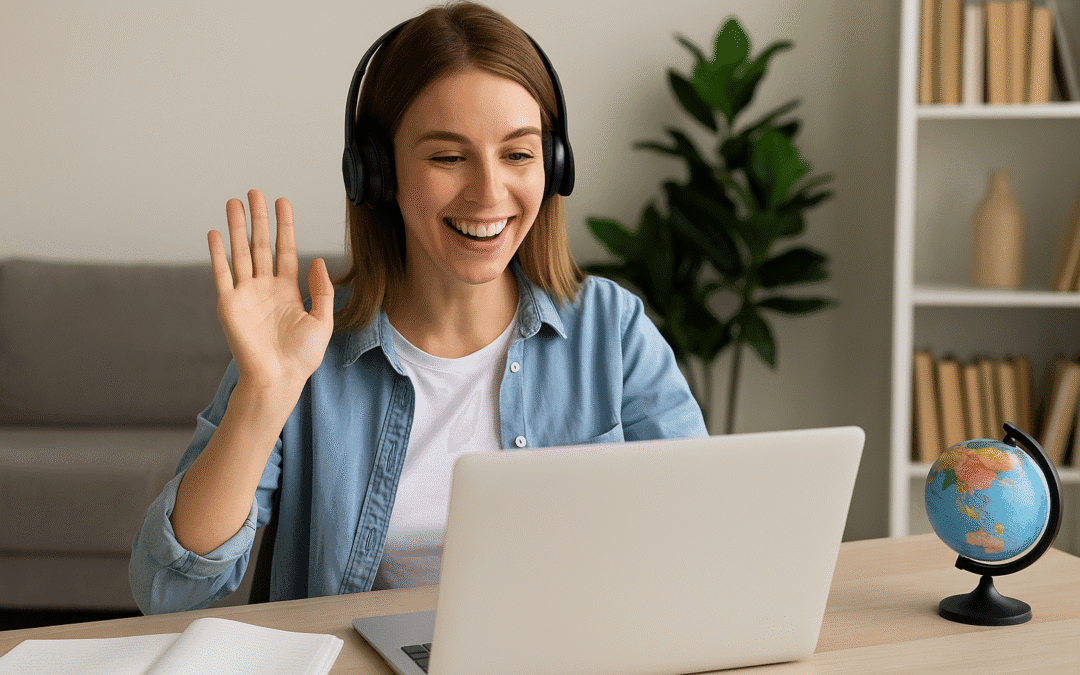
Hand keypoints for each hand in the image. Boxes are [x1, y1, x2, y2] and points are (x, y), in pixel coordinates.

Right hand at [208, 189, 334, 392]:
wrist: (279, 379)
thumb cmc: (302, 357)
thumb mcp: (323, 321)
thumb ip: (323, 291)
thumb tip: (318, 260)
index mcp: (288, 290)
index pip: (285, 250)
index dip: (284, 226)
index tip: (282, 201)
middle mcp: (265, 288)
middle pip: (260, 245)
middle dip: (258, 218)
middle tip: (255, 192)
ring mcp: (245, 294)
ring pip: (240, 253)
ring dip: (237, 228)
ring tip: (233, 202)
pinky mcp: (229, 305)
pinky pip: (222, 274)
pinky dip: (217, 254)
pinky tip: (216, 233)